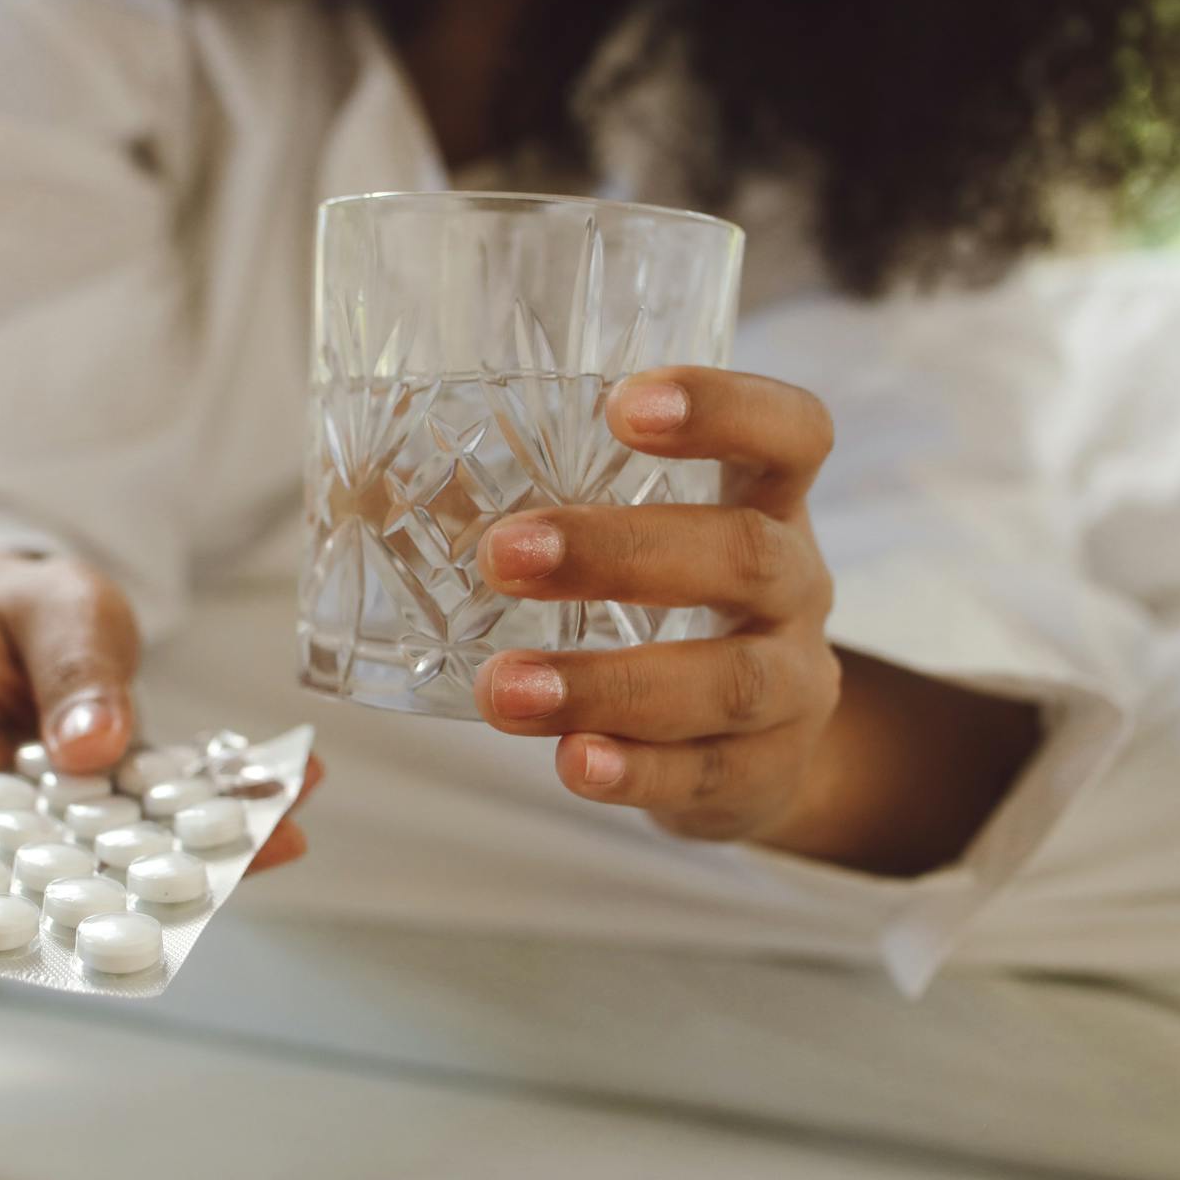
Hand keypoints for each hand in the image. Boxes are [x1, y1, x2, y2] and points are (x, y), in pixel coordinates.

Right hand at [0, 554, 318, 870]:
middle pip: (6, 867)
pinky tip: (290, 801)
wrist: (53, 620)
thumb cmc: (27, 607)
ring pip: (104, 862)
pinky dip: (225, 824)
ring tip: (272, 839)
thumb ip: (71, 667)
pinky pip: (163, 832)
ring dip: (186, 864)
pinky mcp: (112, 822)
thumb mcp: (53, 607)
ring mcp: (52, 822)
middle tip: (154, 914)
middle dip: (81, 897)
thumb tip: (92, 745)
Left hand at [474, 367, 841, 845]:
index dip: (724, 409)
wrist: (766, 746)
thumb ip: (562, 511)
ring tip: (504, 689)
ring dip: (608, 683)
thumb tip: (382, 489)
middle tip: (503, 552)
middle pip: (745, 555)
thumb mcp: (653, 544)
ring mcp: (792, 686)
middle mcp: (797, 587)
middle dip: (621, 552)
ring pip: (727, 680)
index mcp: (768, 505)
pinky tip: (571, 762)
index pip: (790, 433)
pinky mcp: (765, 774)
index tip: (623, 405)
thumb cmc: (681, 610)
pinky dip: (636, 772)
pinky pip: (706, 773)